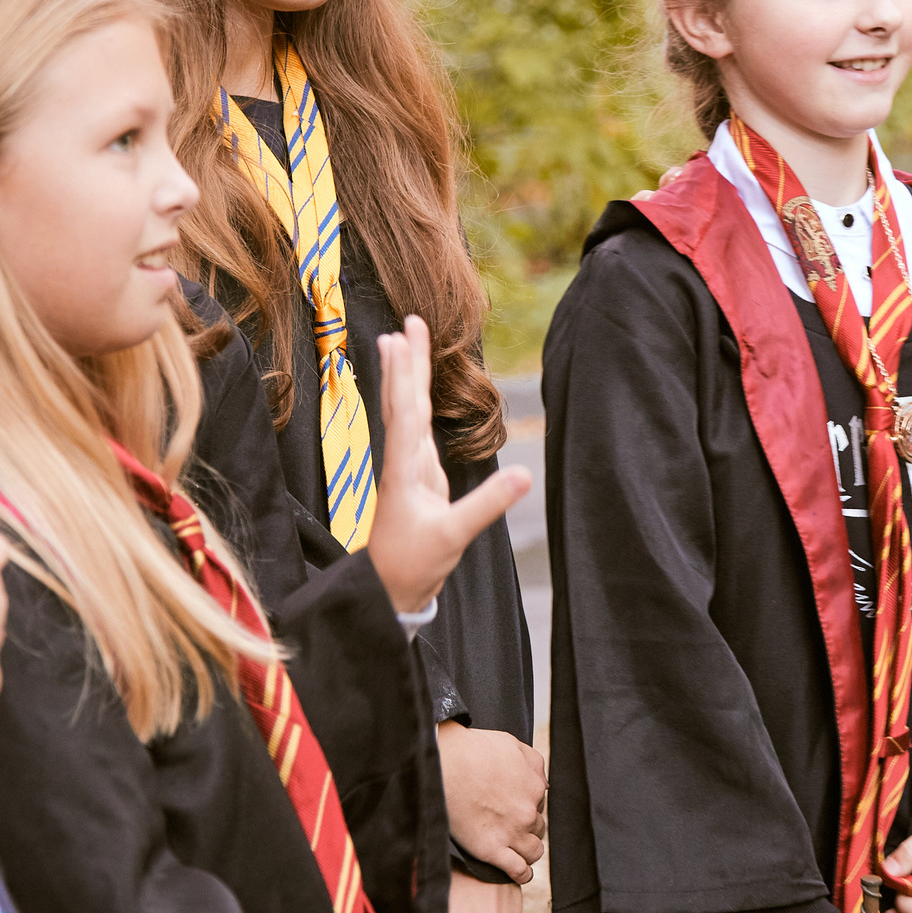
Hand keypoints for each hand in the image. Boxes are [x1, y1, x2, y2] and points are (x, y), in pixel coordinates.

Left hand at [368, 316, 530, 612]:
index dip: (409, 368)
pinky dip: (415, 405)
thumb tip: (525, 474)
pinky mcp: (416, 481)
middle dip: (406, 360)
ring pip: (404, 413)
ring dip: (404, 377)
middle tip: (407, 321)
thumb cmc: (412, 565)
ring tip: (397, 343)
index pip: (407, 407)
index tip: (406, 332)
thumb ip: (488, 505)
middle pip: (403, 400)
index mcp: (406, 468)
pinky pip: (414, 432)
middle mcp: (402, 462)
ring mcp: (408, 470)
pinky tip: (415, 397)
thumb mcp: (453, 536)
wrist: (386, 591)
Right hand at [437, 721, 546, 881]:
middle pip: (537, 827)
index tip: (512, 805)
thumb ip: (534, 763)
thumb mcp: (512, 744)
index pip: (539, 804)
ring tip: (517, 850)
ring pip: (533, 851)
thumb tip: (545, 783)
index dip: (526, 804)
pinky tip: (520, 873)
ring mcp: (511, 833)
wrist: (444, 764)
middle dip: (527, 826)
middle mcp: (527, 813)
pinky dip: (522, 874)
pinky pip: (518, 870)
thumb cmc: (473, 750)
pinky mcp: (492, 850)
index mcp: (534, 787)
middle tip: (509, 824)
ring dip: (528, 851)